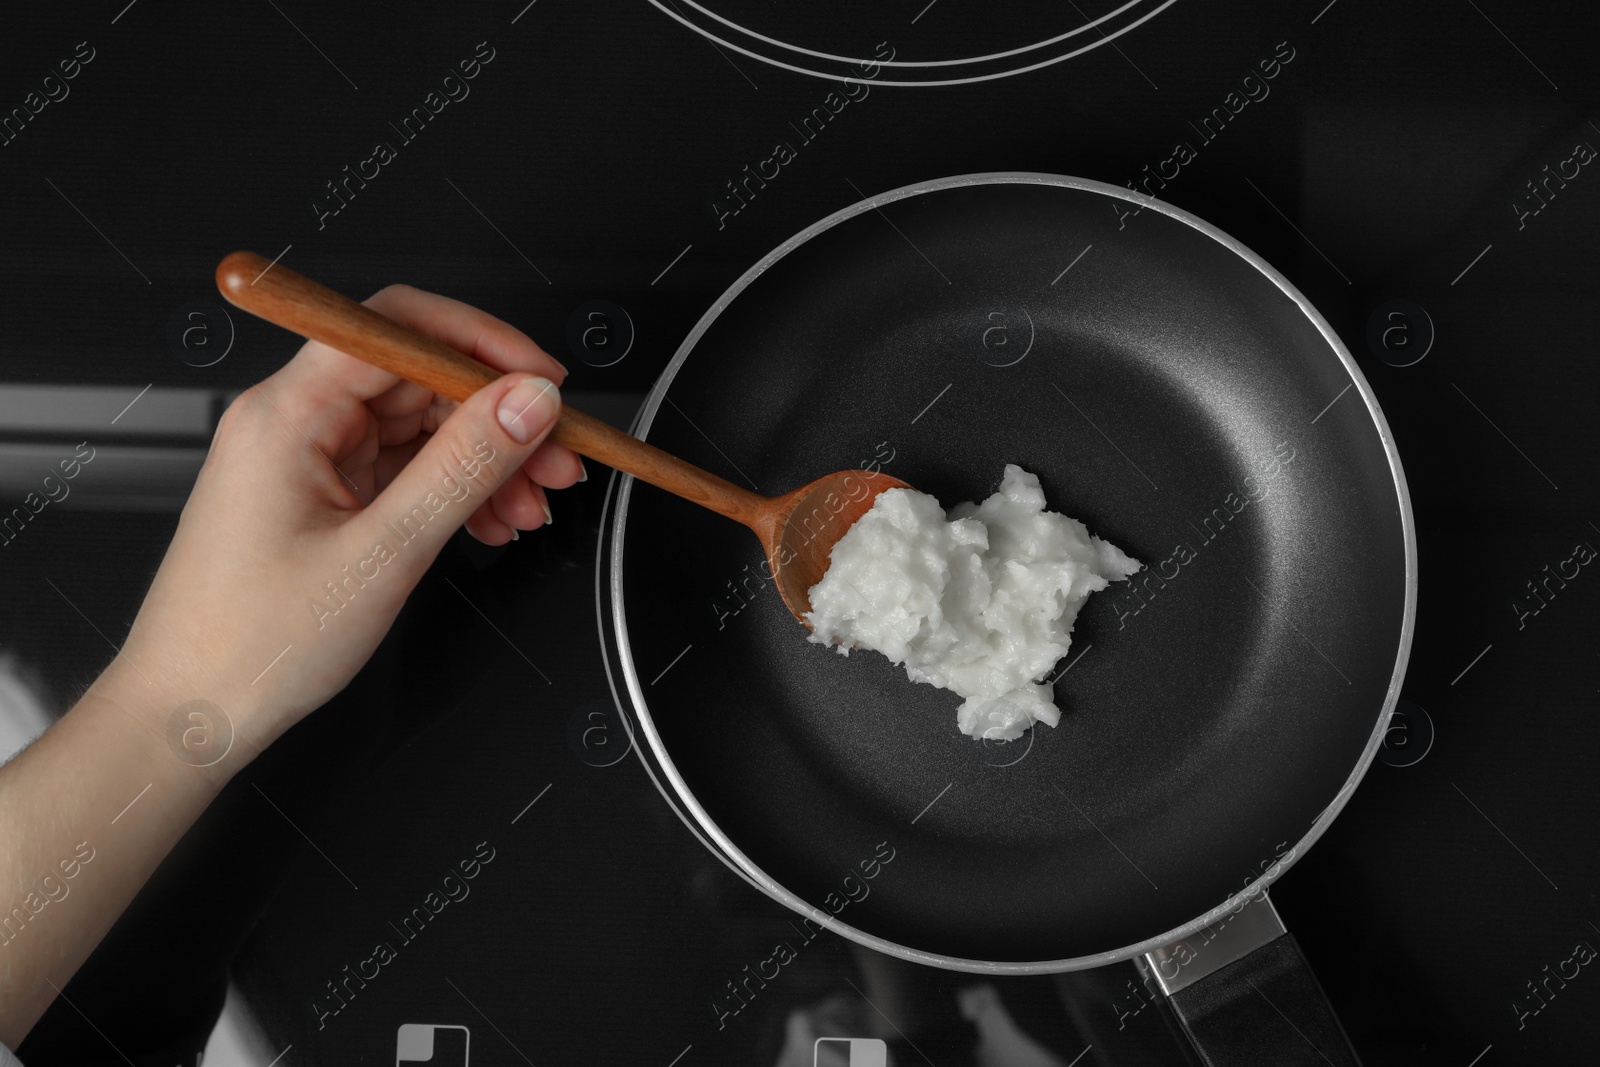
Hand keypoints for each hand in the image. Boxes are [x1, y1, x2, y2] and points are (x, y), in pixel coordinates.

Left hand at [106, 283, 578, 756]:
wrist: (191, 715)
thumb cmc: (251, 645)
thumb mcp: (384, 553)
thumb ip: (464, 467)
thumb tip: (527, 402)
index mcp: (287, 414)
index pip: (397, 327)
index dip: (481, 344)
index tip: (544, 382)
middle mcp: (293, 422)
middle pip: (419, 379)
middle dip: (499, 416)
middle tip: (560, 458)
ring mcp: (308, 459)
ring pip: (421, 427)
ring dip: (487, 461)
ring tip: (532, 506)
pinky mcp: (322, 495)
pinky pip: (406, 469)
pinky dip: (457, 491)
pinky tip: (491, 523)